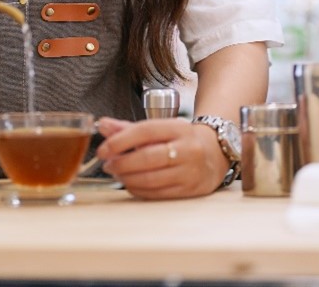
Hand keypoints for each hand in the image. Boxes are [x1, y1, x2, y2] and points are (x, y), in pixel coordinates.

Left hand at [93, 117, 229, 199]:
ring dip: (127, 178)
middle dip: (121, 163)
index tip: (103, 150)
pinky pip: (157, 194)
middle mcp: (187, 149)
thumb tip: (102, 125)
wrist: (216, 153)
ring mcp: (190, 171)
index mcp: (178, 128)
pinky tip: (130, 184)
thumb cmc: (182, 140)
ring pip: (151, 179)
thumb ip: (129, 128)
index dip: (120, 141)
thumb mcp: (160, 128)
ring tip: (117, 174)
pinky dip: (139, 190)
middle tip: (107, 165)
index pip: (145, 131)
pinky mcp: (190, 190)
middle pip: (147, 157)